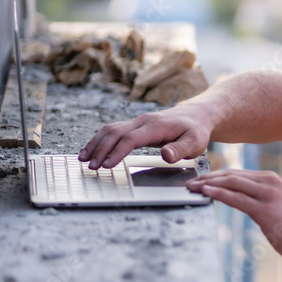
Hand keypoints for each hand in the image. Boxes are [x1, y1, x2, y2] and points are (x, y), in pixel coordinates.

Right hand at [79, 106, 210, 168]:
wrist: (197, 115)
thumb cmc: (196, 131)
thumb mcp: (195, 143)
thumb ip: (180, 150)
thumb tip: (166, 155)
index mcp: (156, 126)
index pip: (131, 138)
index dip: (117, 152)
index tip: (106, 165)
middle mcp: (143, 121)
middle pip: (115, 132)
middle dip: (100, 149)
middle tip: (90, 166)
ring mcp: (138, 122)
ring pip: (111, 129)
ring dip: (96, 143)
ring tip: (84, 159)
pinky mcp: (136, 126)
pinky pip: (114, 131)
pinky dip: (101, 140)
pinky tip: (93, 150)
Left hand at [186, 170, 281, 264]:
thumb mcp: (279, 209)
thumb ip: (262, 202)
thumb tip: (243, 203)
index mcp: (272, 181)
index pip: (238, 174)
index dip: (217, 176)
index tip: (201, 180)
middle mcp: (270, 183)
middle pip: (232, 175)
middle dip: (208, 178)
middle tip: (190, 182)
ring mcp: (268, 195)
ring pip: (232, 183)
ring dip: (208, 184)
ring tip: (192, 187)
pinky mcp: (265, 210)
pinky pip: (236, 198)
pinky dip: (218, 194)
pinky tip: (206, 193)